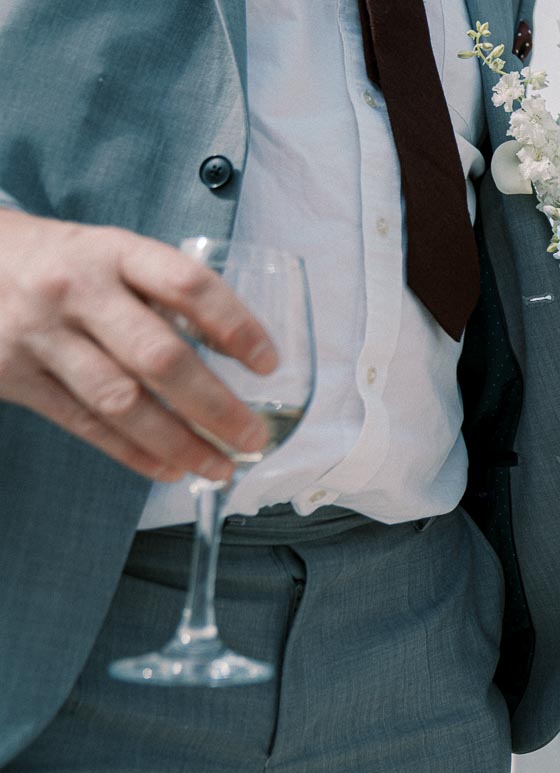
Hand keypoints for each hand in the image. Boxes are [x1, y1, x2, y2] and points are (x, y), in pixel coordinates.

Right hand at [0, 210, 276, 481]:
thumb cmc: (66, 264)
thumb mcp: (115, 255)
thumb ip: (170, 295)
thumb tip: (242, 350)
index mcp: (114, 251)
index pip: (188, 285)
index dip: (236, 325)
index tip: (268, 364)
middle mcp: (76, 290)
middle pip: (158, 355)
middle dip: (214, 405)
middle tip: (253, 435)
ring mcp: (40, 335)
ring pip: (121, 401)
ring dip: (178, 442)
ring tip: (220, 466)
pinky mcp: (12, 376)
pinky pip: (83, 423)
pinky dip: (132, 452)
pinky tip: (170, 468)